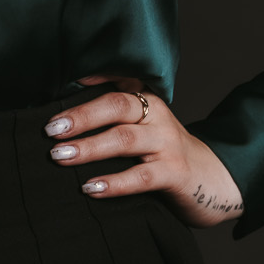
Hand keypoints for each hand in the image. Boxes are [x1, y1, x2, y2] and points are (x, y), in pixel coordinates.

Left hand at [43, 73, 244, 227]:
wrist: (212, 180)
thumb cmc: (163, 154)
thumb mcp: (143, 129)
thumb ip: (112, 120)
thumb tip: (61, 124)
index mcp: (147, 101)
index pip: (119, 80)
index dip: (94, 76)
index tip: (67, 81)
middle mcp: (158, 116)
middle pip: (117, 106)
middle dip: (82, 116)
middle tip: (51, 129)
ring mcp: (168, 144)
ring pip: (125, 139)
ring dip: (90, 147)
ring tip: (60, 156)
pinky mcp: (175, 173)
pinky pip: (141, 176)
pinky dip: (114, 182)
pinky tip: (90, 187)